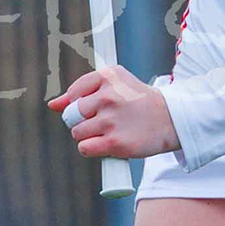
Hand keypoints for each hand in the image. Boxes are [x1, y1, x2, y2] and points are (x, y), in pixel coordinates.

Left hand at [50, 66, 180, 160]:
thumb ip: (81, 93)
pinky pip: (84, 148)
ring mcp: (111, 120)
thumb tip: (53, 105)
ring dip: (89, 136)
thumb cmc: (139, 102)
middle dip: (82, 121)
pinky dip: (91, 149)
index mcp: (108, 76)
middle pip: (71, 115)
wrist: (171, 119)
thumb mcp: (114, 86)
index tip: (99, 107)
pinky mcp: (115, 142)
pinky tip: (106, 144)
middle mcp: (108, 96)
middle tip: (103, 121)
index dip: (81, 105)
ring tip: (109, 132)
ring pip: (77, 133)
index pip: (73, 94)